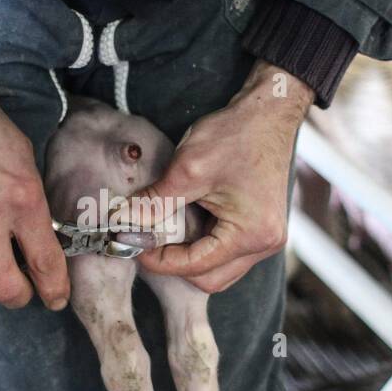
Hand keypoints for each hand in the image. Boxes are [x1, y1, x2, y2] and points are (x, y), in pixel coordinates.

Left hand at [117, 61, 312, 292]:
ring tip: (164, 233)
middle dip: (175, 265)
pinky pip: (228, 253)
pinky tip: (185, 225)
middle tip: (147, 242)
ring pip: (220, 269)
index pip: (197, 266)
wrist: (269, 112)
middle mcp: (265, 244)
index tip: (133, 246)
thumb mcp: (187, 169)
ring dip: (190, 257)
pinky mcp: (261, 228)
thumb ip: (155, 202)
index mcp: (251, 234)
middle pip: (210, 279)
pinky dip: (204, 246)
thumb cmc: (236, 135)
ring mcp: (267, 237)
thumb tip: (122, 222)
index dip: (160, 261)